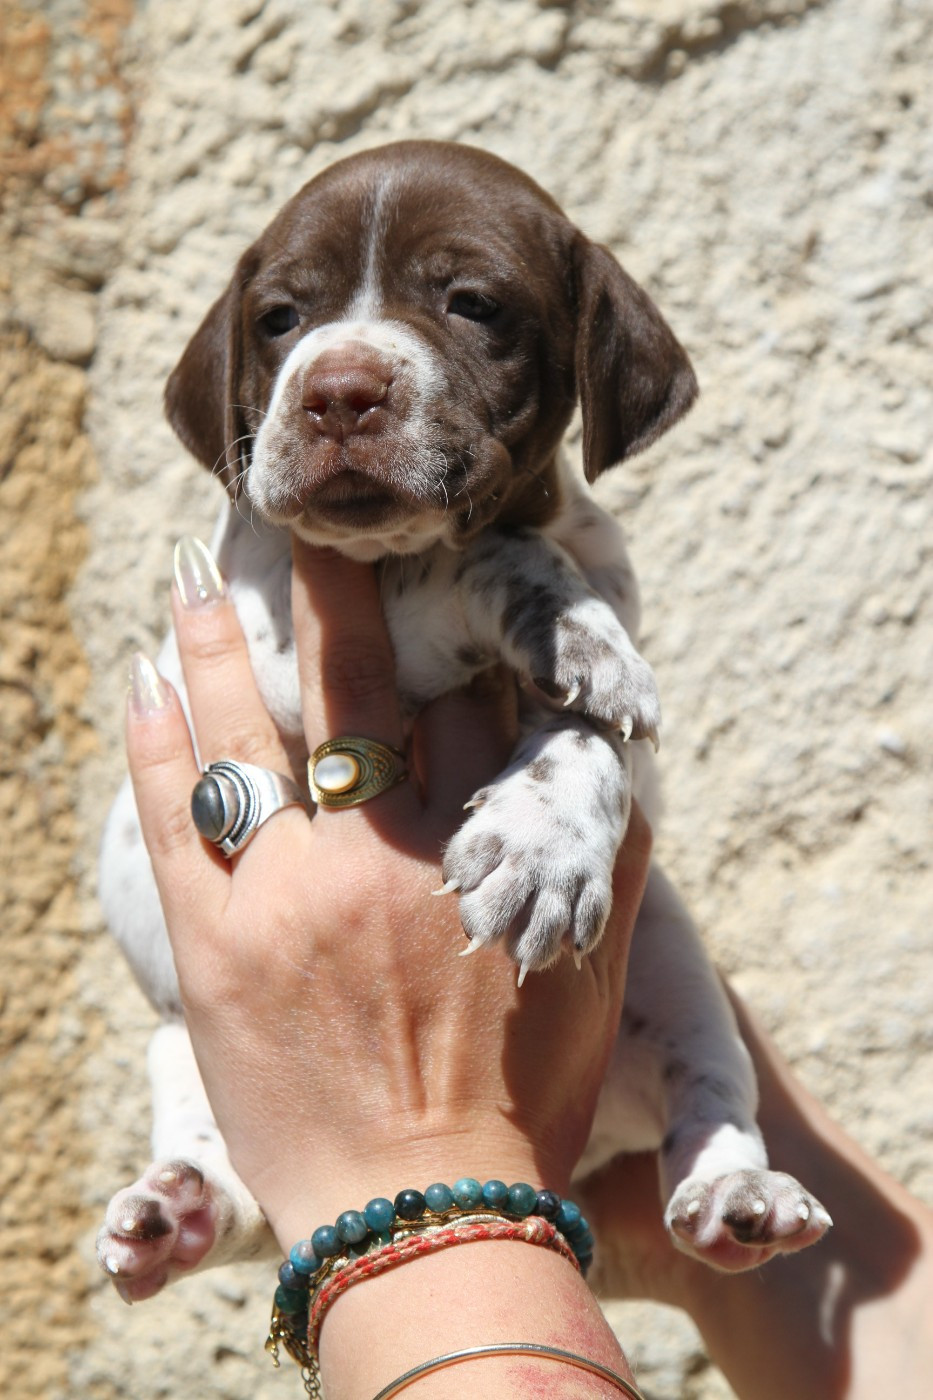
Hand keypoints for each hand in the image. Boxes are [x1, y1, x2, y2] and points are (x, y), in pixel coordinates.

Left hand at [127, 536, 652, 1251]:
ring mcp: (291, 890)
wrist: (425, 1214)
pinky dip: (155, 740)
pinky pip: (174, 816)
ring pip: (246, 730)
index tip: (418, 576)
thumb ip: (604, 871)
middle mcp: (384, 848)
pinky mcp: (217, 943)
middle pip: (354, 688)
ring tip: (191, 572)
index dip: (448, 632)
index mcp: (477, 847)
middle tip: (304, 526)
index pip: (467, 704)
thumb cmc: (520, 1102)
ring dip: (216, 642)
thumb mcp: (594, 981)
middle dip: (332, 594)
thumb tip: (625, 783)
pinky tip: (143, 680)